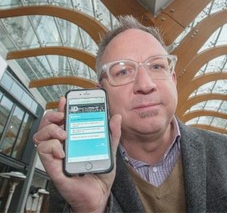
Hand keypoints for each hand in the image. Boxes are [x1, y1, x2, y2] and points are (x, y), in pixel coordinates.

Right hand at [33, 97, 121, 211]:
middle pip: (48, 125)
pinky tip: (63, 150)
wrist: (99, 194)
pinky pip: (43, 150)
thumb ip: (112, 134)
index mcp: (74, 139)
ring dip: (51, 129)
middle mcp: (63, 145)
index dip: (62, 108)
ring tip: (64, 134)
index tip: (66, 100)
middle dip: (52, 115)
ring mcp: (56, 155)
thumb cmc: (100, 173)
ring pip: (41, 135)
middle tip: (63, 116)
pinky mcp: (53, 166)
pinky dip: (51, 146)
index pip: (63, 120)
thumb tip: (116, 117)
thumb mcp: (109, 150)